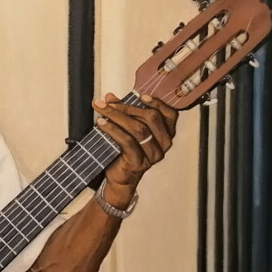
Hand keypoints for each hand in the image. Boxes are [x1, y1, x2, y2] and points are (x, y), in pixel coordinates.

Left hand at [93, 93, 177, 207]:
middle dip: (127, 107)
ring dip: (117, 117)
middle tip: (108, 104)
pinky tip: (102, 124)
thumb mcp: (125, 128)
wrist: (120, 176)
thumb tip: (109, 97)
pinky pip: (127, 142)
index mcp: (166, 133)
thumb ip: (121, 112)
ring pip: (139, 129)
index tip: (140, 95)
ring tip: (102, 111)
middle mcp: (164, 143)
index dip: (157, 103)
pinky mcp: (139, 162)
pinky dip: (113, 130)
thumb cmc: (125, 151)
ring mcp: (153, 154)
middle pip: (151, 118)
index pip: (170, 114)